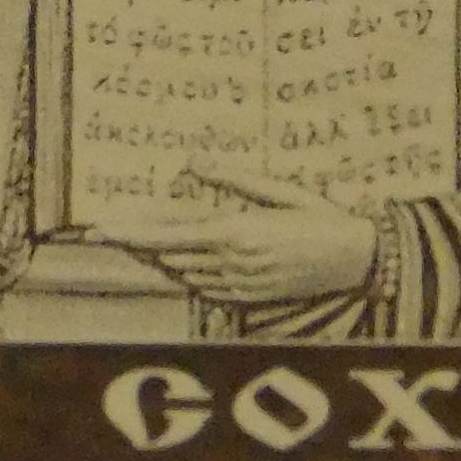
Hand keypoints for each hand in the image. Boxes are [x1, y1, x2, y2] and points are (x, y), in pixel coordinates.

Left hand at [93, 173, 381, 304]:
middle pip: (168, 255)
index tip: (102, 227)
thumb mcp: (280, 190)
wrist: (357, 261)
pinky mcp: (248, 299)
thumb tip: (193, 161)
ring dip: (157, 257)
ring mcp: (239, 285)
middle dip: (136, 242)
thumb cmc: (321, 218)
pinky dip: (184, 272)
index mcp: (237, 231)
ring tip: (134, 240)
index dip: (132, 232)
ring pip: (182, 273)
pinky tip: (175, 261)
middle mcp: (233, 263)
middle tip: (104, 229)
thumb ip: (233, 178)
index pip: (169, 234)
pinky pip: (203, 287)